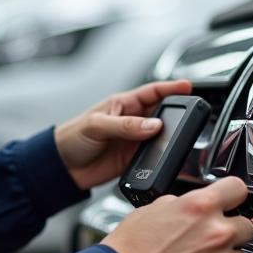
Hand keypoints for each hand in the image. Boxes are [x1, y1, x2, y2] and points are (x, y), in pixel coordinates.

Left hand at [54, 79, 191, 191]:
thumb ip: (125, 125)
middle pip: (162, 113)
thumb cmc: (72, 137)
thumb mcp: (96, 125)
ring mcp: (134, 141)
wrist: (62, 167)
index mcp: (123, 104)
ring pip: (161, 136)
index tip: (188, 86)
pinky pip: (153, 157)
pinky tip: (164, 158)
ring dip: (169, 138)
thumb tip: (153, 125)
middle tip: (190, 115)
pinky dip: (161, 158)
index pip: (152, 92)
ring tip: (178, 139)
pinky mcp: (133, 159)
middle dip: (177, 113)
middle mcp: (132, 121)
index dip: (171, 88)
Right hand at [102, 177, 252, 252]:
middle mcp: (217, 233)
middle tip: (210, 240)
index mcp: (200, 207)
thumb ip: (184, 204)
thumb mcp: (153, 209)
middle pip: (248, 225)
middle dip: (231, 230)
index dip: (233, 195)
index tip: (233, 201)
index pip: (238, 188)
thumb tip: (194, 206)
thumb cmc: (129, 251)